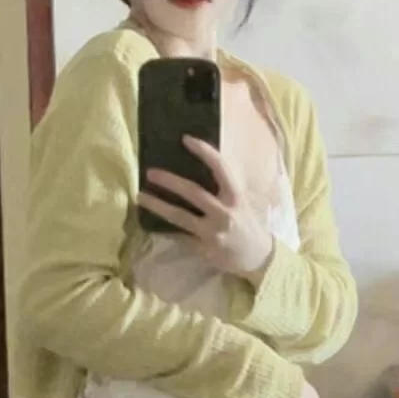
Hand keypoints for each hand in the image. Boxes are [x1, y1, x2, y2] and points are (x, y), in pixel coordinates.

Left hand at [138, 136, 273, 277]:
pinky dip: (164, 229)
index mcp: (236, 197)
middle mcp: (224, 214)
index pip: (221, 168)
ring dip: (157, 205)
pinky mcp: (203, 249)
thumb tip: (196, 167)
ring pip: (179, 217)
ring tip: (140, 196)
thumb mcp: (242, 202)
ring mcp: (212, 233)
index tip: (186, 139)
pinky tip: (149, 222)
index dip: (204, 152)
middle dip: (170, 181)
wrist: (258, 258)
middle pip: (193, 193)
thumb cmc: (247, 224)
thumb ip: (223, 188)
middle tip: (150, 173)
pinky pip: (179, 236)